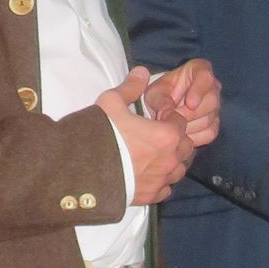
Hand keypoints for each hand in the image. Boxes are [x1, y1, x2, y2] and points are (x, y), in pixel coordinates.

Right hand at [97, 65, 192, 203]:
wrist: (82, 171)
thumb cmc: (100, 134)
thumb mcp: (111, 102)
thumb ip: (131, 87)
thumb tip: (142, 71)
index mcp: (167, 135)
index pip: (181, 122)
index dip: (169, 118)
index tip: (156, 118)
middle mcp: (171, 160)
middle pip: (186, 146)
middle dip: (176, 139)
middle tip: (157, 136)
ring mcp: (162, 180)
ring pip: (179, 169)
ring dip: (172, 161)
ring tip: (155, 156)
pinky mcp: (152, 196)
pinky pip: (166, 188)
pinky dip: (161, 181)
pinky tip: (148, 175)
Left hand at [144, 57, 220, 148]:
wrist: (164, 108)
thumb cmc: (161, 94)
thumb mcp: (155, 93)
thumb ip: (159, 100)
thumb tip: (167, 113)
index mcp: (199, 70)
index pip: (206, 77)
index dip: (199, 90)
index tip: (190, 103)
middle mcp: (212, 87)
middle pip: (212, 101)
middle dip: (191, 113)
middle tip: (173, 118)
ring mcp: (215, 106)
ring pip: (210, 119)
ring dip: (190, 126)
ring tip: (174, 126)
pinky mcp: (214, 123)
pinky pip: (210, 132)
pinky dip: (195, 136)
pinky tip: (182, 134)